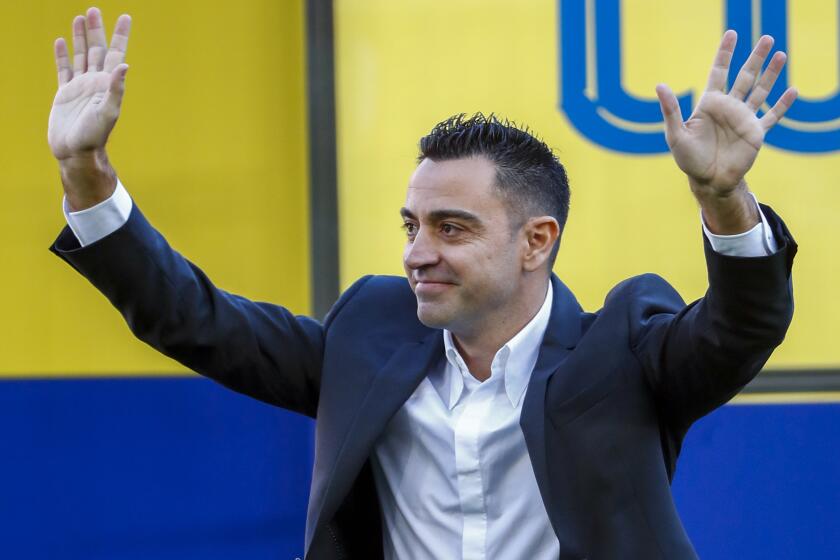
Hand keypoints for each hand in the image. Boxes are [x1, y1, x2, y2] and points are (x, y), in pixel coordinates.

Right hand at [48, 8, 130, 209]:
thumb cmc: (94, 137)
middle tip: (94, 10)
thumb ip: (116, 89)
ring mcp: (80, 87)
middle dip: (96, 30)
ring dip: (80, 37)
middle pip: (97, 50)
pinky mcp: (65, 94)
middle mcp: (95, 83)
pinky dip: (62, 55)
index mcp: (108, 84)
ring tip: (80, 18)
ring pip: (81, 56)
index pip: (116, 54)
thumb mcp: (108, 112)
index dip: (120, 36)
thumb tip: (124, 65)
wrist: (76, 153)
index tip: (126, 17)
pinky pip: (63, 70)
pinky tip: (60, 42)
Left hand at [655, 31, 796, 232]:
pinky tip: (793, 91)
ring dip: (771, 74)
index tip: (731, 34)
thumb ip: (671, 110)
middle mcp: (728, 107)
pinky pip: (772, 116)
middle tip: (767, 38)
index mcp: (709, 104)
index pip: (719, 72)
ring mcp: (743, 119)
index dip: (725, 54)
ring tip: (781, 54)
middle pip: (745, 76)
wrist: (708, 180)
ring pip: (761, 91)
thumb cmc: (689, 159)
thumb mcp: (676, 134)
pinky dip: (783, 105)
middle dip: (756, 57)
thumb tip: (660, 85)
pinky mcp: (755, 133)